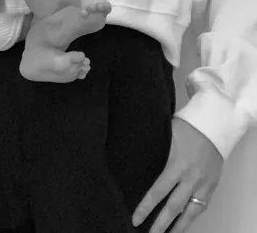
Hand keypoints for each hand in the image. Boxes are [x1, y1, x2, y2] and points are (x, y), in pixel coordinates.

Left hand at [132, 118, 222, 232]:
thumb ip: (154, 150)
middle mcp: (190, 178)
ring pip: (190, 212)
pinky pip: (201, 206)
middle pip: (173, 207)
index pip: (157, 192)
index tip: (136, 219)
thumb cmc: (187, 127)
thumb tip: (134, 158)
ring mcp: (203, 184)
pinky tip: (184, 222)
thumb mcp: (165, 135)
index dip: (146, 207)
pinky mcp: (212, 185)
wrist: (214, 125)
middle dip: (160, 224)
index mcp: (176, 165)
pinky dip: (192, 216)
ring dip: (178, 226)